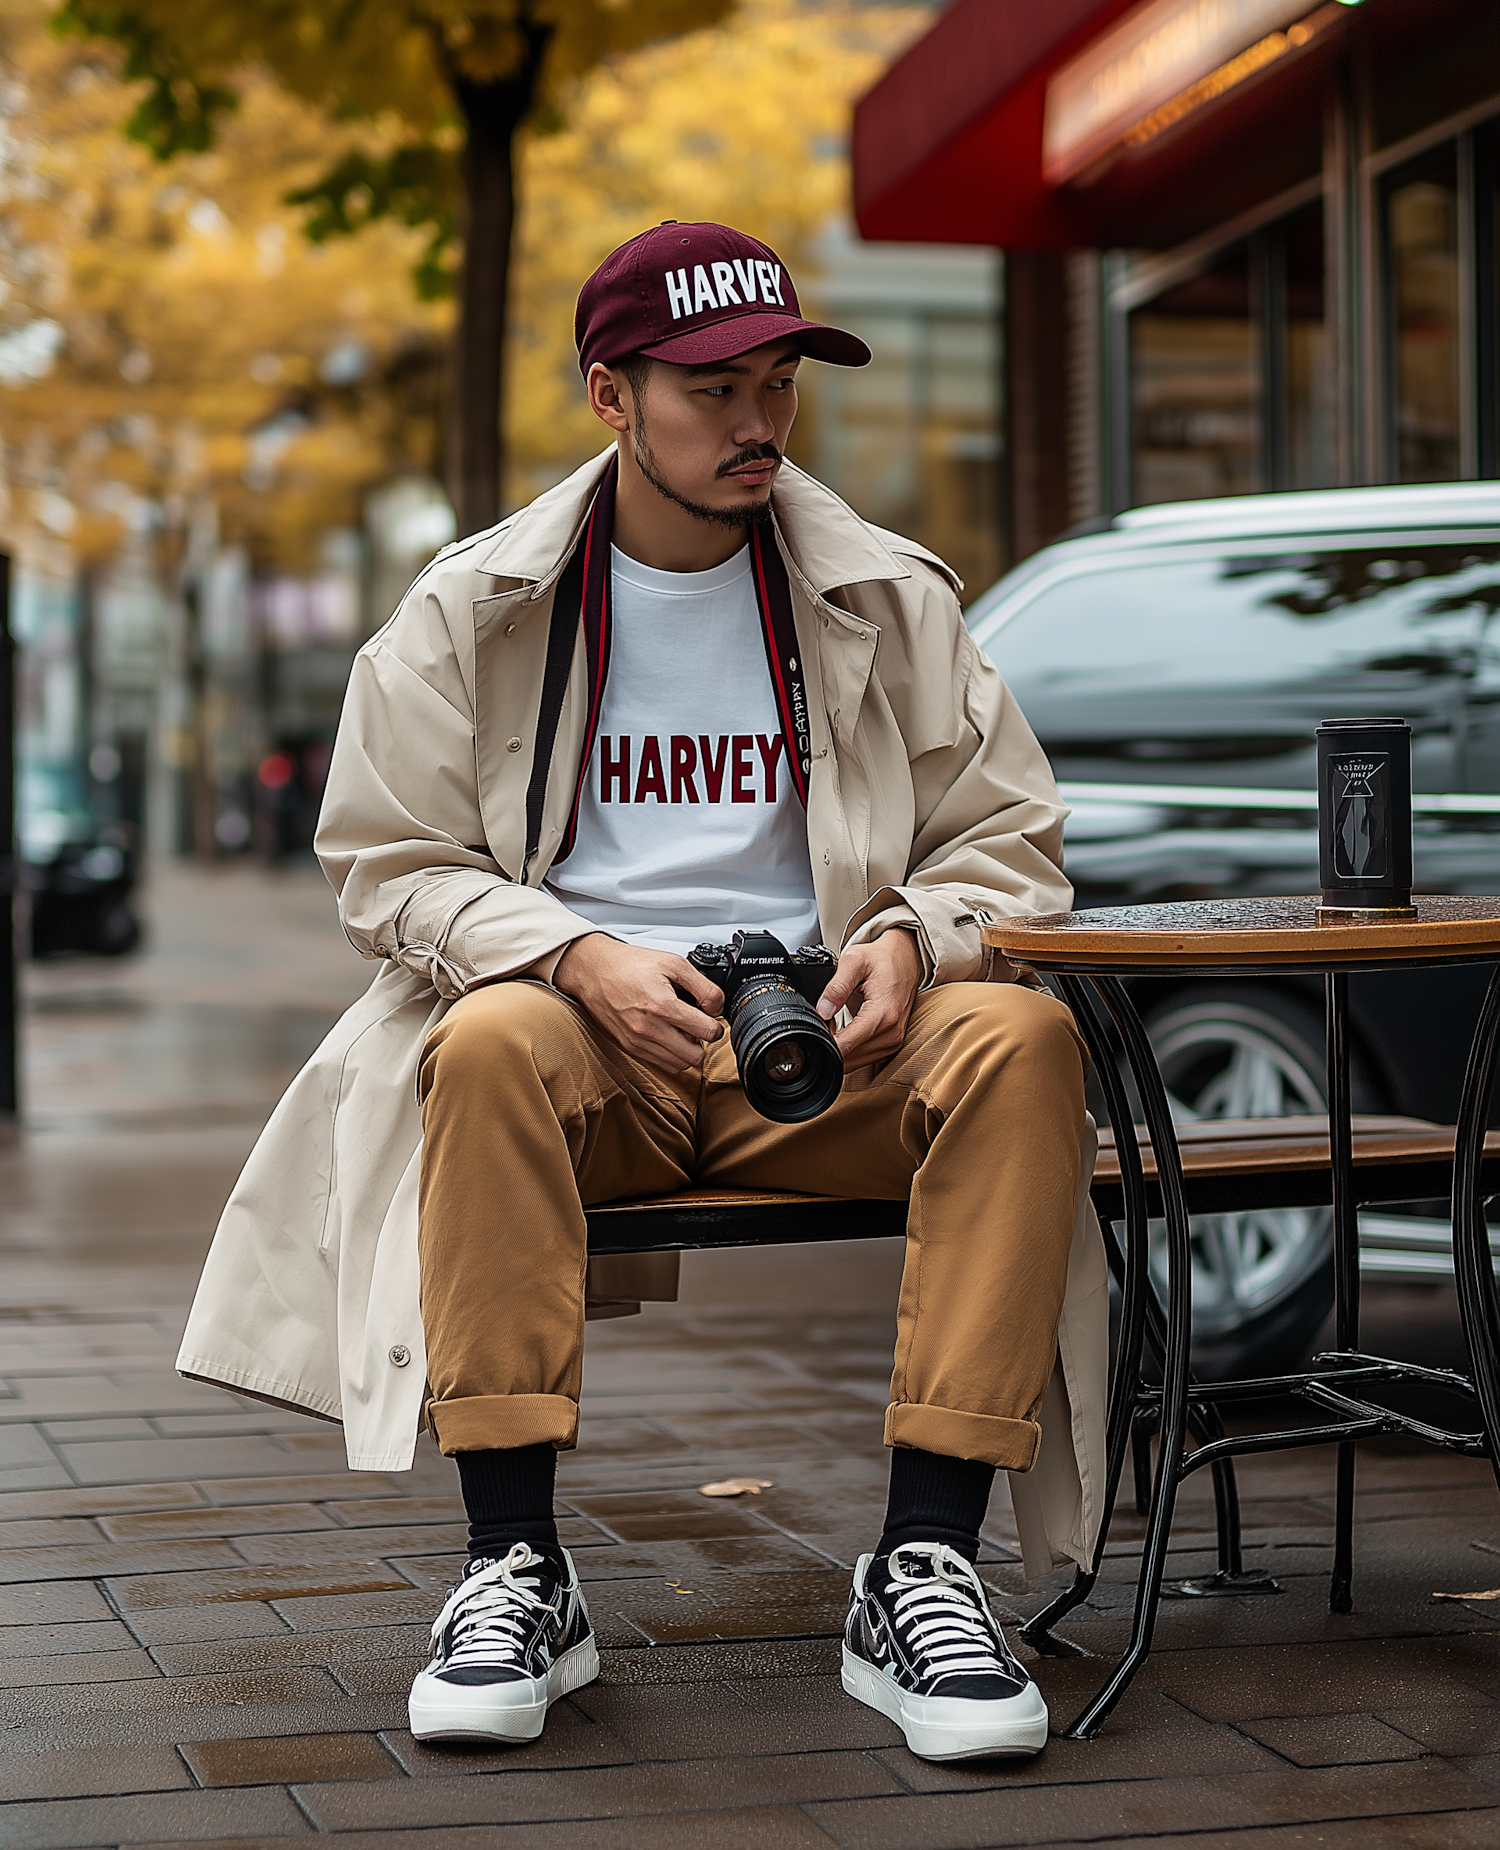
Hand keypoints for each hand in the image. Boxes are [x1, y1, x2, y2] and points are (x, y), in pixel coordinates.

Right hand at [553, 933, 722, 1073]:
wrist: (594, 970)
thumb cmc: (629, 965)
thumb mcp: (674, 963)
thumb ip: (703, 986)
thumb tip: (717, 1007)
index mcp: (662, 1006)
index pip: (707, 1032)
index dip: (715, 1023)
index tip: (710, 1016)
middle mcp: (649, 1028)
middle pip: (695, 1055)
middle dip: (703, 1041)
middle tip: (698, 1025)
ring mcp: (637, 1041)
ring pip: (679, 1064)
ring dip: (686, 1049)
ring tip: (681, 1029)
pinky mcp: (629, 1047)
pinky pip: (661, 1064)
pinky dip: (670, 1054)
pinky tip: (668, 1034)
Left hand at [816, 930, 922, 1072]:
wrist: (906, 959)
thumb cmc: (883, 959)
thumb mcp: (855, 960)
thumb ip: (836, 987)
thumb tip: (822, 1011)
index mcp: (883, 1014)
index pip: (847, 1045)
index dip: (825, 1042)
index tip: (814, 1032)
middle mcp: (892, 1033)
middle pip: (850, 1058)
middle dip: (830, 1046)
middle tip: (823, 1023)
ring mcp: (894, 1041)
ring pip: (856, 1062)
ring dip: (840, 1049)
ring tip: (835, 1023)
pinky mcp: (892, 1044)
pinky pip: (865, 1057)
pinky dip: (851, 1049)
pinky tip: (846, 1030)